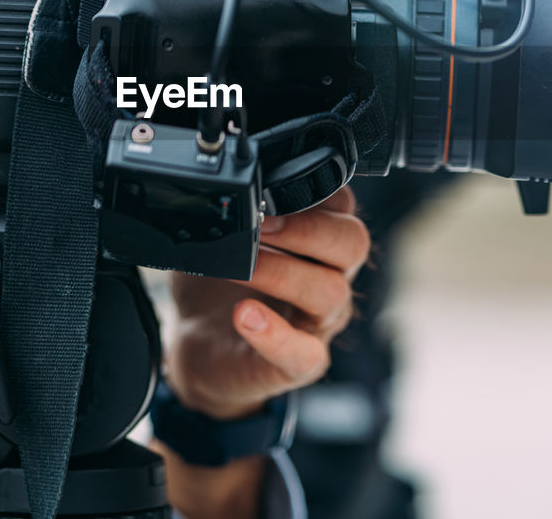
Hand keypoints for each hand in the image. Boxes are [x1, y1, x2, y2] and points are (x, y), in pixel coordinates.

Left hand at [163, 186, 368, 419]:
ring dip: (283, 273)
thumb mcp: (223, 239)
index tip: (271, 189)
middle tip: (260, 224)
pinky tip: (245, 317)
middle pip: (351, 243)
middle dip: (307, 228)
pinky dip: (276, 336)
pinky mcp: (301, 363)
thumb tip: (212, 190)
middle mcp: (331, 277)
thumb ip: (232, 213)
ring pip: (330, 293)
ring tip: (243, 267)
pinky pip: (305, 354)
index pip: (343, 207)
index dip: (315, 193)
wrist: (200, 345)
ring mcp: (319, 323)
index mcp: (319, 242)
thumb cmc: (220, 287)